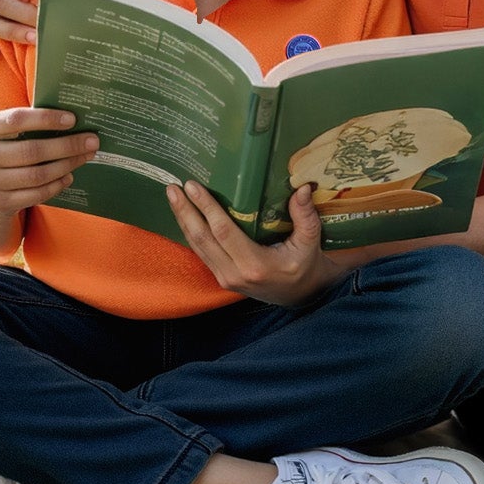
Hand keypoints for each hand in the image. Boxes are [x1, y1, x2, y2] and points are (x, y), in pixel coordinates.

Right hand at [0, 108, 98, 215]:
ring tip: (85, 157)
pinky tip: (68, 176)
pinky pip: (37, 194)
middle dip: (68, 145)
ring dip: (67, 165)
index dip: (47, 119)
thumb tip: (69, 118)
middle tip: (92, 141)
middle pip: (33, 150)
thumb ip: (21, 124)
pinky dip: (57, 185)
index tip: (73, 119)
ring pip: (38, 174)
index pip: (17, 119)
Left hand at [165, 180, 339, 306]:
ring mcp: (225, 278)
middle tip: (173, 187)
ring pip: (197, 246)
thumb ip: (306, 217)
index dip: (206, 208)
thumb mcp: (311, 243)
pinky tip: (183, 215)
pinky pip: (201, 252)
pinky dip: (190, 232)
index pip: (223, 232)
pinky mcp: (221, 278)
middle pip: (202, 238)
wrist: (300, 296)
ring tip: (173, 196)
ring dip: (183, 220)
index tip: (193, 186)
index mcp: (255, 265)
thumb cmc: (305, 267)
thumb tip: (302, 189)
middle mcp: (234, 274)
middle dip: (185, 211)